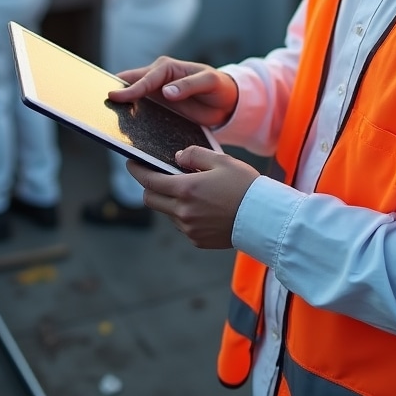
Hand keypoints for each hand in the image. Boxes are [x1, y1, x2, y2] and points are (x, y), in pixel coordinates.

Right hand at [111, 56, 238, 128]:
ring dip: (120, 106)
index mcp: (167, 68)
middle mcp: (157, 78)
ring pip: (131, 99)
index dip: (131, 88)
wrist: (226, 103)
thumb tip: (167, 91)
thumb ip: (190, 85)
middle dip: (116, 92)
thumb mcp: (210, 82)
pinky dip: (130, 118)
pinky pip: (139, 112)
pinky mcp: (157, 109)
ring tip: (102, 116)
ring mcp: (155, 94)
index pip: (146, 78)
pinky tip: (122, 129)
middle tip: (96, 102)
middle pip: (131, 84)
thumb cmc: (219, 87)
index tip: (116, 97)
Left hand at [127, 147, 259, 248]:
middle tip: (155, 176)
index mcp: (186, 190)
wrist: (264, 219)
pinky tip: (202, 206)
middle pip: (151, 200)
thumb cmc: (245, 186)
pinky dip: (184, 214)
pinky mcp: (198, 240)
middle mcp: (183, 212)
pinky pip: (182, 225)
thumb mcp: (221, 161)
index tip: (131, 163)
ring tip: (189, 191)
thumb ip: (194, 155)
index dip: (137, 171)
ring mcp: (190, 229)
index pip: (150, 181)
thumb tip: (177, 157)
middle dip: (149, 187)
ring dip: (170, 201)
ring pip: (167, 213)